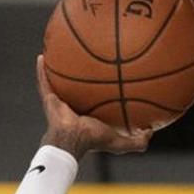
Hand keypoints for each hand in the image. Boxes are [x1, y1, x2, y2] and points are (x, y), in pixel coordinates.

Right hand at [35, 55, 151, 158]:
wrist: (71, 140)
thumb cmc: (93, 140)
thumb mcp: (120, 142)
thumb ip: (138, 141)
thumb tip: (152, 132)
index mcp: (89, 115)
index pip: (95, 101)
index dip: (100, 91)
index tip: (109, 77)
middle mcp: (73, 107)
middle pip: (76, 88)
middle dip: (79, 75)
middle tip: (85, 59)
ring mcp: (60, 102)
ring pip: (58, 82)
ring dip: (57, 69)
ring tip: (59, 52)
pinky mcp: (49, 99)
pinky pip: (44, 81)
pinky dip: (41, 70)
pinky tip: (41, 56)